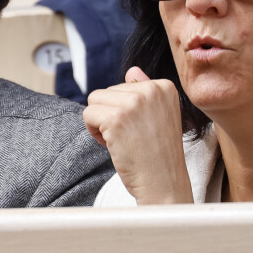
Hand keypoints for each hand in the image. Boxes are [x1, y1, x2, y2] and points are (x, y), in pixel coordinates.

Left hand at [83, 66, 192, 204]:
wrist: (164, 183)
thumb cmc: (159, 154)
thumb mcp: (160, 115)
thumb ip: (146, 90)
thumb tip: (132, 70)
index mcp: (164, 86)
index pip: (125, 85)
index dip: (127, 110)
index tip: (143, 128)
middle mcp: (152, 89)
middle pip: (108, 91)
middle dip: (112, 114)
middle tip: (132, 137)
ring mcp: (135, 102)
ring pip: (95, 100)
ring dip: (100, 122)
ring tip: (122, 140)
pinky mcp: (117, 117)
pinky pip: (88, 114)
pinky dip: (94, 132)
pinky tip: (113, 145)